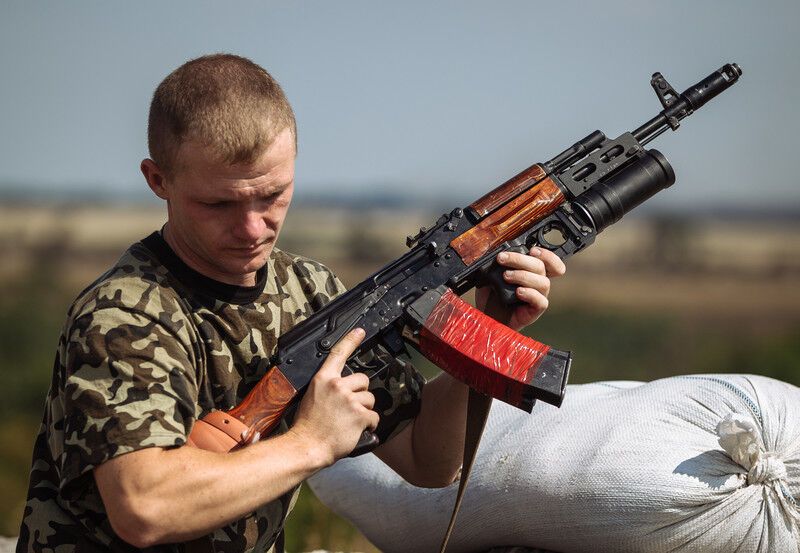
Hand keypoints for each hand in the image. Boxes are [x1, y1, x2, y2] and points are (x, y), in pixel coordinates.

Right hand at [288, 328, 378, 465]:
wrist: (307, 446)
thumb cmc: (307, 426)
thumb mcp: (312, 397)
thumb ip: (327, 388)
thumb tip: (341, 387)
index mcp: (323, 379)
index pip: (338, 353)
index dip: (351, 340)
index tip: (360, 331)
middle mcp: (337, 386)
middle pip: (363, 379)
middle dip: (360, 392)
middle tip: (349, 407)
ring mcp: (349, 400)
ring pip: (370, 399)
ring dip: (364, 410)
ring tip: (349, 421)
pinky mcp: (360, 415)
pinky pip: (374, 417)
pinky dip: (369, 425)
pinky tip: (356, 430)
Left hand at [475, 247, 565, 330]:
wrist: (486, 315)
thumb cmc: (491, 294)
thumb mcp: (491, 275)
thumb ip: (498, 264)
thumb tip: (496, 251)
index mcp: (532, 271)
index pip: (549, 261)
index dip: (547, 254)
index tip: (532, 250)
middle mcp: (538, 282)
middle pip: (541, 266)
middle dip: (520, 259)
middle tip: (501, 259)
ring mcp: (538, 296)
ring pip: (543, 282)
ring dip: (523, 275)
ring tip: (506, 276)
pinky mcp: (535, 310)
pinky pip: (541, 301)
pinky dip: (530, 294)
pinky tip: (518, 292)